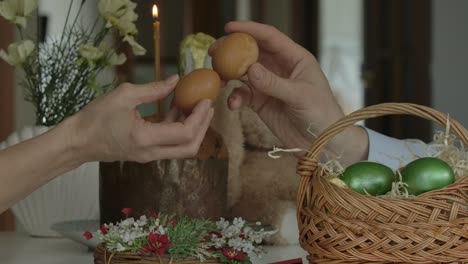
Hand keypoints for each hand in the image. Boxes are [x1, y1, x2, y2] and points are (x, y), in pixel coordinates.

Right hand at [70, 75, 213, 162]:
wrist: (77, 141)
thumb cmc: (95, 117)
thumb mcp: (124, 96)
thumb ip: (153, 89)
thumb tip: (176, 80)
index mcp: (145, 139)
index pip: (184, 133)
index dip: (199, 118)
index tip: (205, 101)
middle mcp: (151, 152)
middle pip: (190, 148)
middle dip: (203, 127)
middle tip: (207, 107)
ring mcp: (149, 156)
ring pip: (181, 148)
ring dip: (192, 128)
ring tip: (194, 104)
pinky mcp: (146, 153)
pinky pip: (169, 144)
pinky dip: (177, 128)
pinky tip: (176, 108)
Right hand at [213, 21, 367, 162]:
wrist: (321, 142)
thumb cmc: (321, 113)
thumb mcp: (300, 96)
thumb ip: (274, 83)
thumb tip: (250, 69)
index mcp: (295, 58)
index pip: (270, 37)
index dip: (250, 30)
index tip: (229, 27)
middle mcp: (280, 68)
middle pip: (252, 52)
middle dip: (233, 51)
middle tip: (214, 52)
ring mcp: (269, 85)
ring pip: (243, 73)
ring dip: (229, 74)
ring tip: (219, 78)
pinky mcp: (261, 102)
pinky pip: (243, 94)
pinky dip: (235, 97)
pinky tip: (233, 104)